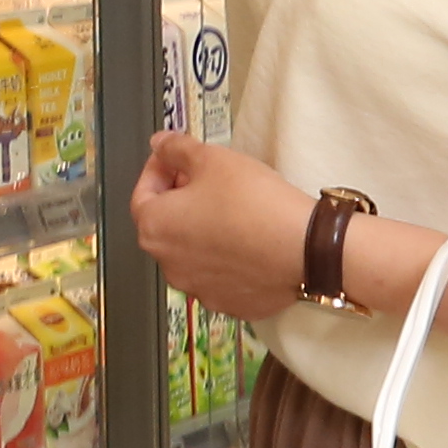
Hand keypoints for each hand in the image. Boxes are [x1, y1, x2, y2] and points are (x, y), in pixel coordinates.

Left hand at [133, 131, 313, 320]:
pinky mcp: (230, 304)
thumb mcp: (212, 158)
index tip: (175, 156)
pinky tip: (248, 239)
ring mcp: (199, 290)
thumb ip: (177, 148)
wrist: (305, 249)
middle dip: (180, 199)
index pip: (142, 194)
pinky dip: (226, 257)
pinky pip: (220, 275)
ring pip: (192, 253)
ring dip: (202, 230)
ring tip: (231, 209)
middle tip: (206, 178)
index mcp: (155, 228)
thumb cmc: (253, 201)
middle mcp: (169, 265)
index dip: (158, 169)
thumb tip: (159, 143)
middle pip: (166, 225)